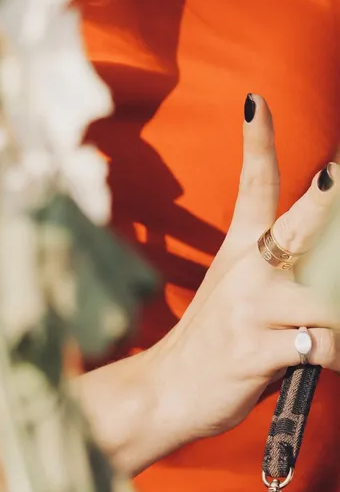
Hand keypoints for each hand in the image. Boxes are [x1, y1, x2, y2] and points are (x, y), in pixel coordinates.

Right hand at [143, 95, 338, 452]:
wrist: (168, 390)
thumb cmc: (217, 344)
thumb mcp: (241, 298)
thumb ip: (283, 277)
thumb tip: (328, 269)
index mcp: (239, 250)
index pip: (253, 184)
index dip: (258, 141)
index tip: (257, 102)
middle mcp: (246, 270)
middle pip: (300, 222)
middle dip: (327, 197)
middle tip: (337, 172)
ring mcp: (250, 308)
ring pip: (327, 302)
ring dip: (338, 324)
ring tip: (325, 338)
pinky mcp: (257, 349)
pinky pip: (321, 347)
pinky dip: (333, 357)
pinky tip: (323, 364)